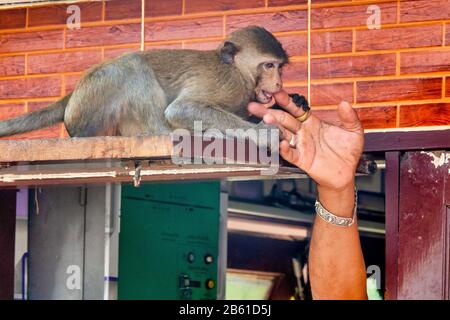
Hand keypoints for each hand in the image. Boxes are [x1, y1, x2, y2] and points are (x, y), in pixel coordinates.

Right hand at [248, 90, 363, 191]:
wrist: (346, 173)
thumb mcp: (353, 131)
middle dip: (269, 111)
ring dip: (273, 127)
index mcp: (312, 122)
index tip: (276, 92)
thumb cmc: (348, 151)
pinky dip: (284, 149)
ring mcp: (300, 146)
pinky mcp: (302, 159)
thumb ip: (349, 117)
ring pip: (283, 134)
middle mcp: (303, 133)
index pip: (296, 109)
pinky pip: (290, 153)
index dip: (286, 101)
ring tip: (265, 118)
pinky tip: (281, 143)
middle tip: (255, 105)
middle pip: (283, 120)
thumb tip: (344, 103)